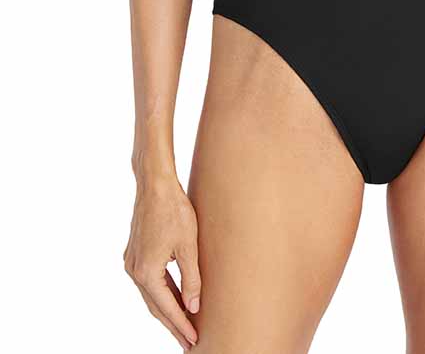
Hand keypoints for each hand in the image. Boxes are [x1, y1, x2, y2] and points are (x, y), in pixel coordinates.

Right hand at [124, 176, 201, 349]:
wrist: (155, 185)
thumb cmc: (174, 211)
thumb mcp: (188, 246)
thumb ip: (191, 278)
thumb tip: (193, 307)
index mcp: (147, 272)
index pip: (167, 308)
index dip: (181, 325)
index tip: (194, 340)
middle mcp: (134, 271)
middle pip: (155, 306)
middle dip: (173, 324)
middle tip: (188, 341)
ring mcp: (131, 262)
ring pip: (151, 295)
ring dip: (166, 310)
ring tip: (183, 325)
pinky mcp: (135, 253)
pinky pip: (148, 282)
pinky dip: (161, 293)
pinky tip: (174, 298)